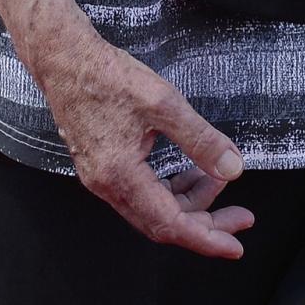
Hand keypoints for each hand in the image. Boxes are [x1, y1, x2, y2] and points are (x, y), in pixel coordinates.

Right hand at [38, 25, 252, 256]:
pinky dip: (170, 188)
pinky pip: (142, 193)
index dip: (206, 238)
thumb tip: (232, 168)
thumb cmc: (107, 75)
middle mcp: (107, 186)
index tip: (235, 245)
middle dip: (205, 221)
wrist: (65, 59)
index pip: (170, 224)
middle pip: (163, 223)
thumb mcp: (163, 102)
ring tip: (216, 178)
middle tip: (239, 215)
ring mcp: (101, 178)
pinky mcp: (102, 166)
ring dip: (189, 201)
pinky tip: (189, 170)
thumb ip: (200, 139)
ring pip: (153, 208)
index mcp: (120, 175)